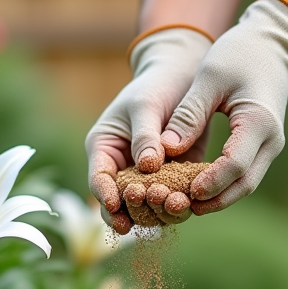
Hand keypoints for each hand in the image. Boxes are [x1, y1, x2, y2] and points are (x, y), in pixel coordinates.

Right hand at [85, 26, 211, 232]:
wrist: (184, 76)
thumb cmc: (156, 85)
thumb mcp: (146, 106)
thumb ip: (145, 136)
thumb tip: (147, 166)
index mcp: (104, 149)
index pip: (99, 179)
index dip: (105, 195)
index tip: (116, 205)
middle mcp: (122, 168)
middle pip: (120, 202)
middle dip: (134, 209)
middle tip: (152, 202)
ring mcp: (147, 177)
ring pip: (146, 207)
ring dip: (159, 212)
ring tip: (175, 205)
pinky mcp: (172, 178)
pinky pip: (170, 199)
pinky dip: (177, 205)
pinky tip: (188, 204)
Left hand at [161, 0, 287, 214]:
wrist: (271, 44)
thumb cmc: (238, 54)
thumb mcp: (208, 79)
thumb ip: (189, 115)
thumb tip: (166, 149)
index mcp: (259, 122)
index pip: (234, 165)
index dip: (209, 182)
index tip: (184, 192)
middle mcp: (272, 140)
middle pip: (244, 184)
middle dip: (214, 201)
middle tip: (181, 208)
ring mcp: (271, 145)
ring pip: (246, 184)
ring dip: (219, 197)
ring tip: (185, 203)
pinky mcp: (264, 145)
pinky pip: (245, 173)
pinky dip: (223, 185)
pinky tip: (196, 188)